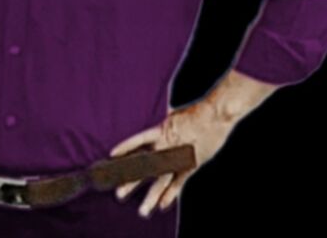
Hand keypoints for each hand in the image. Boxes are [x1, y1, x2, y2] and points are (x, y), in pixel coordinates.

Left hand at [108, 100, 236, 217]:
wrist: (215, 115)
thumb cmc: (197, 114)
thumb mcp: (175, 116)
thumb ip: (165, 124)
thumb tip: (159, 118)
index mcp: (160, 131)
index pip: (137, 140)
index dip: (125, 147)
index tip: (111, 156)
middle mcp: (166, 145)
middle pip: (145, 166)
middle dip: (132, 181)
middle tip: (118, 194)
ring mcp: (178, 157)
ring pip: (161, 181)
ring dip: (151, 197)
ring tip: (142, 211)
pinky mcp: (191, 165)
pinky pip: (179, 183)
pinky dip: (171, 194)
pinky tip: (162, 206)